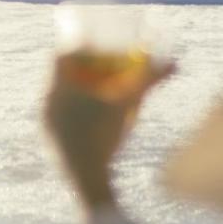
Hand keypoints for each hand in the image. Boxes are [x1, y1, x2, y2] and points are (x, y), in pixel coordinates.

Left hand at [45, 54, 174, 209]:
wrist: (87, 179)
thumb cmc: (105, 136)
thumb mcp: (128, 104)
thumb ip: (149, 80)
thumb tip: (175, 63)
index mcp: (59, 89)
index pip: (61, 56)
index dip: (79, 46)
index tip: (96, 44)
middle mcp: (47, 103)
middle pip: (62, 75)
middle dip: (83, 68)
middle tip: (104, 65)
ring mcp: (47, 124)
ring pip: (61, 97)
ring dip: (80, 90)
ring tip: (102, 90)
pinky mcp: (50, 141)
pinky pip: (61, 117)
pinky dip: (77, 112)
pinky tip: (94, 119)